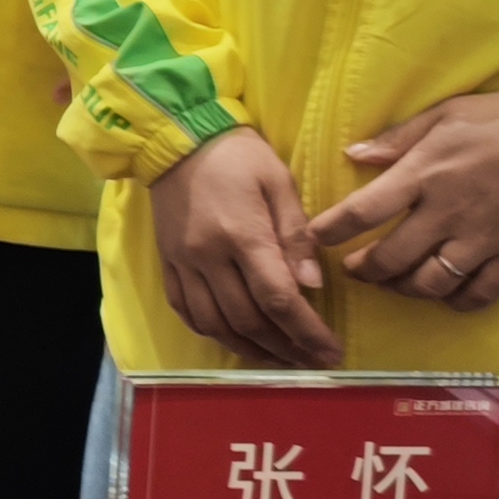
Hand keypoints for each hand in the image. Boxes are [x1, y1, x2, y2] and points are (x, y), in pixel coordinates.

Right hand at [149, 126, 339, 367]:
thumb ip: (296, 234)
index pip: (277, 298)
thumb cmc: (237, 155)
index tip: (330, 352)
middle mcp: (209, 257)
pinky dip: (213, 333)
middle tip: (313, 362)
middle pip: (248, 320)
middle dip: (286, 348)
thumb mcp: (278, 181)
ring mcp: (183, 263)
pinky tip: (236, 339)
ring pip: (216, 325)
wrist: (177, 137)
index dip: (306, 332)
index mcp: (242, 234)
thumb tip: (313, 284)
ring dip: (251, 349)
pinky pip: (186, 312)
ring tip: (281, 359)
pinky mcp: (168, 263)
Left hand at [311, 94, 498, 311]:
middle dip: (364, 270)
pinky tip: (446, 295)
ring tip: (394, 283)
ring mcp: (481, 241)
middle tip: (355, 269)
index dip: (331, 231)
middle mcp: (446, 214)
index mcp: (424, 175)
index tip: (313, 240)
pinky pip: (478, 294)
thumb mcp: (444, 114)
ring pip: (430, 283)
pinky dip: (457, 302)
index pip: (363, 211)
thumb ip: (397, 138)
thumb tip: (354, 154)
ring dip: (404, 289)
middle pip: (391, 258)